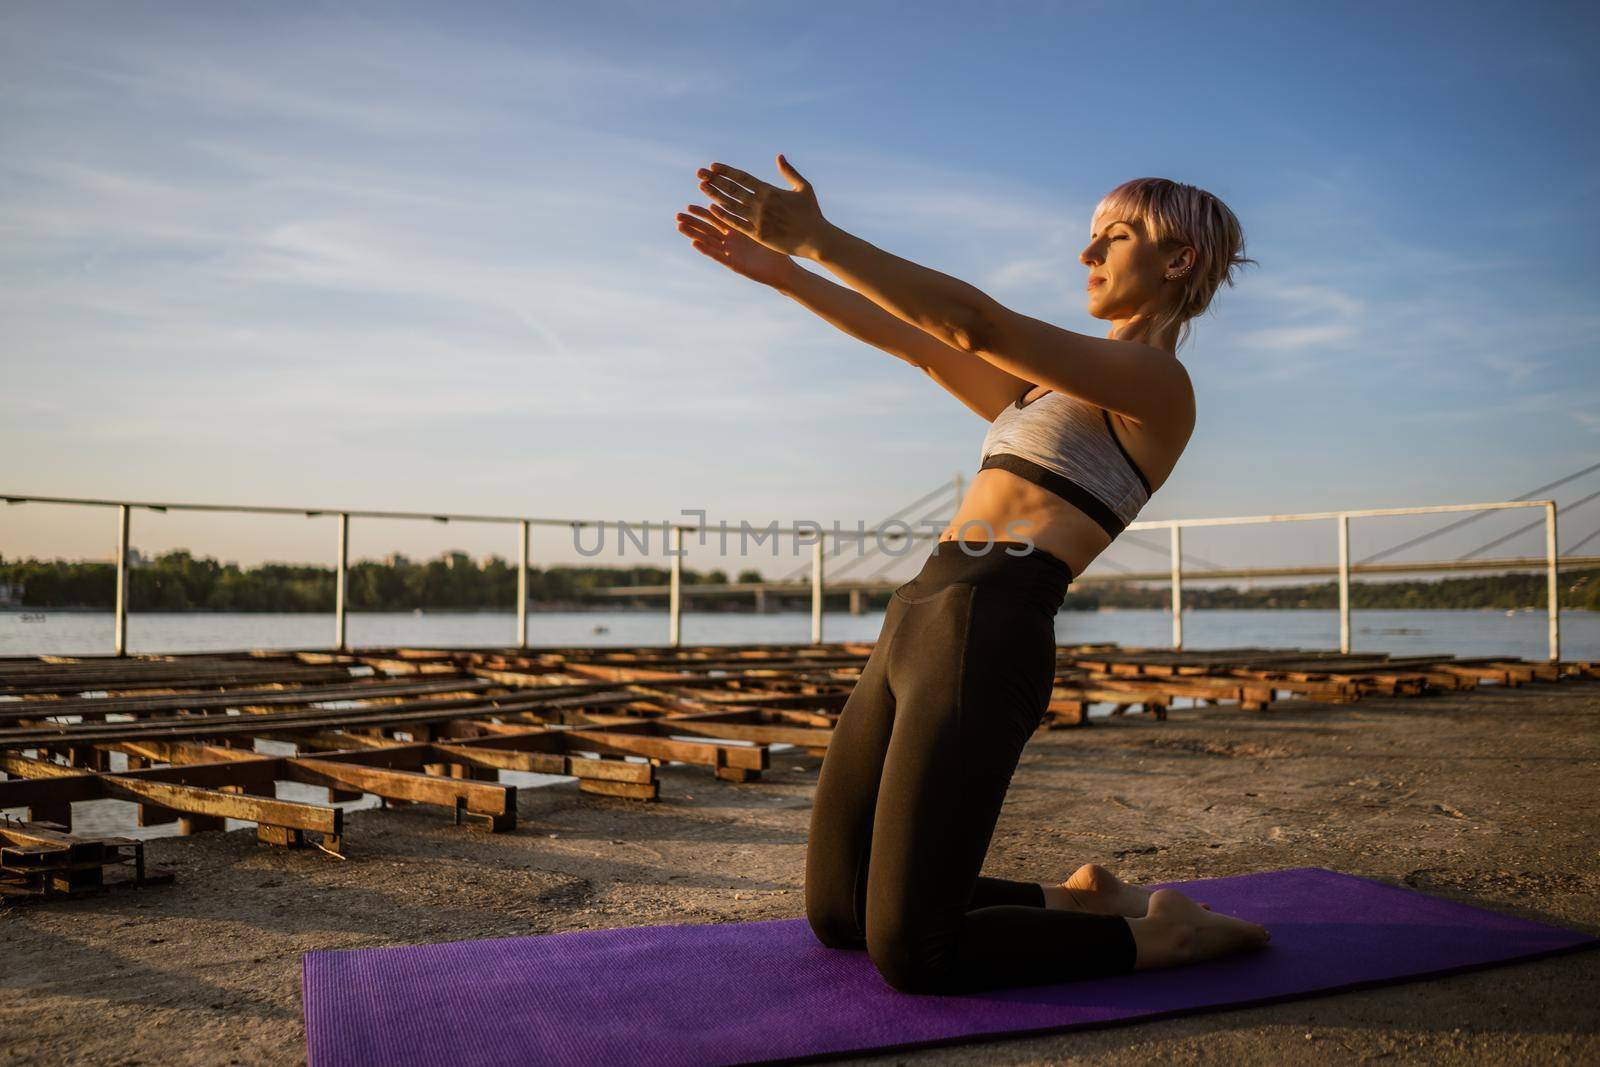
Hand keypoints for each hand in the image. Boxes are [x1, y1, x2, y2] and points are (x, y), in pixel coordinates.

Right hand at [674, 203, 797, 287]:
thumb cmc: (778, 247)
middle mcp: (731, 240)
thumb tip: (760, 189)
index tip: (691, 204)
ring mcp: (730, 252)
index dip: (704, 209)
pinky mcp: (733, 264)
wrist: (784, 269)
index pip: (718, 216)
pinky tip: (694, 242)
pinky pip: (717, 256)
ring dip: (693, 234)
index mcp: (738, 229)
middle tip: (678, 214)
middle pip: (708, 228)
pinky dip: (705, 249)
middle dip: (693, 221)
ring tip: (679, 225)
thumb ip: (758, 209)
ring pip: (708, 241)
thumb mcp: (767, 225)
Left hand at [695, 154, 830, 259]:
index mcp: (770, 191)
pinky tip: (712, 208)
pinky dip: (723, 215)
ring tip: (702, 187)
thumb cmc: (812, 213)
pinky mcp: (758, 235)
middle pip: (732, 189)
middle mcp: (761, 204)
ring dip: (714, 195)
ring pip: (730, 205)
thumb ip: (789, 172)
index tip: (713, 166)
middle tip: (700, 173)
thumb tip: (779, 156)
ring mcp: (758, 220)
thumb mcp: (803, 188)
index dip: (726, 171)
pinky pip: (736, 223)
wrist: (816, 239)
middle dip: (714, 180)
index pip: (742, 178)